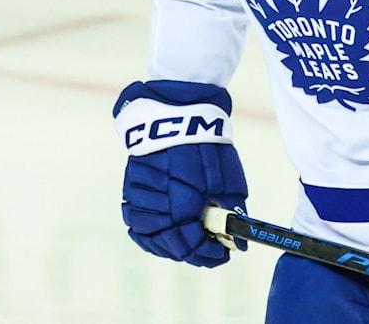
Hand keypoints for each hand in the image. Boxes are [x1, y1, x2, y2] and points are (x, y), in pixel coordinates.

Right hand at [113, 80, 248, 266]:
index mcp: (184, 206)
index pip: (194, 245)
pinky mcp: (130, 189)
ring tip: (187, 246)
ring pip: (152, 238)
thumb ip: (232, 213)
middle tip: (208, 252)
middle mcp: (159, 207)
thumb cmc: (207, 144)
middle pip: (173, 245)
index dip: (209, 255)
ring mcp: (141, 199)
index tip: (222, 255)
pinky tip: (162, 238)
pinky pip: (135, 223)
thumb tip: (238, 242)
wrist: (175, 113)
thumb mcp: (229, 179)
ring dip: (170, 247)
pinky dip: (149, 236)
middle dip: (193, 253)